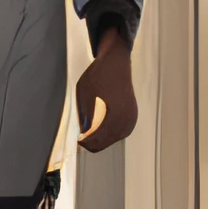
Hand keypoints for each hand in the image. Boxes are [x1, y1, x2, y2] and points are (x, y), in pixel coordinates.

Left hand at [76, 31, 137, 151]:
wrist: (116, 64)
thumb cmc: (98, 76)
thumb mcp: (84, 93)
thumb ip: (85, 116)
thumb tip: (83, 135)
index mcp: (114, 113)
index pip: (95, 140)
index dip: (83, 142)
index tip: (75, 138)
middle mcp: (126, 119)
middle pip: (102, 144)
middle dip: (89, 142)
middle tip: (78, 135)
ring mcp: (131, 120)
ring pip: (109, 141)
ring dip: (98, 139)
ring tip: (87, 129)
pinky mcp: (132, 119)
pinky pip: (117, 135)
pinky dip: (106, 135)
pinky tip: (98, 127)